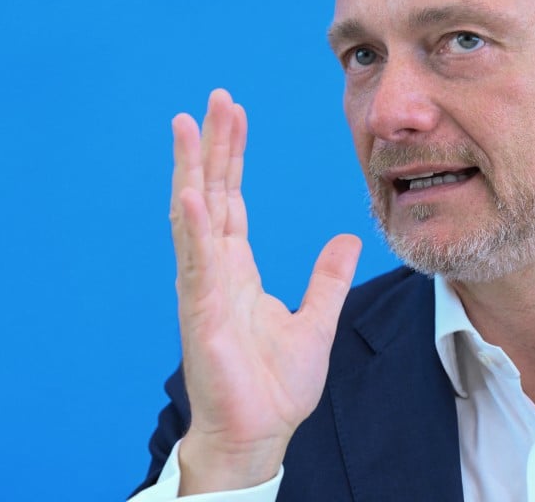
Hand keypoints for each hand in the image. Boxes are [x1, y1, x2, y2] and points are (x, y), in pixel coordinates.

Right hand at [169, 89, 361, 493]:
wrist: (258, 436)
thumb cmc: (275, 388)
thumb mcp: (315, 321)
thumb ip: (327, 279)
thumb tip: (346, 239)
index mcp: (235, 269)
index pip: (232, 199)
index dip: (232, 155)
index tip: (235, 113)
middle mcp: (213, 270)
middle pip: (211, 193)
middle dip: (213, 145)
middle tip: (215, 98)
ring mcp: (203, 289)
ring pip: (194, 216)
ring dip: (191, 169)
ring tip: (188, 125)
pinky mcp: (201, 314)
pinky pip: (196, 263)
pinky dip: (193, 227)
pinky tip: (192, 193)